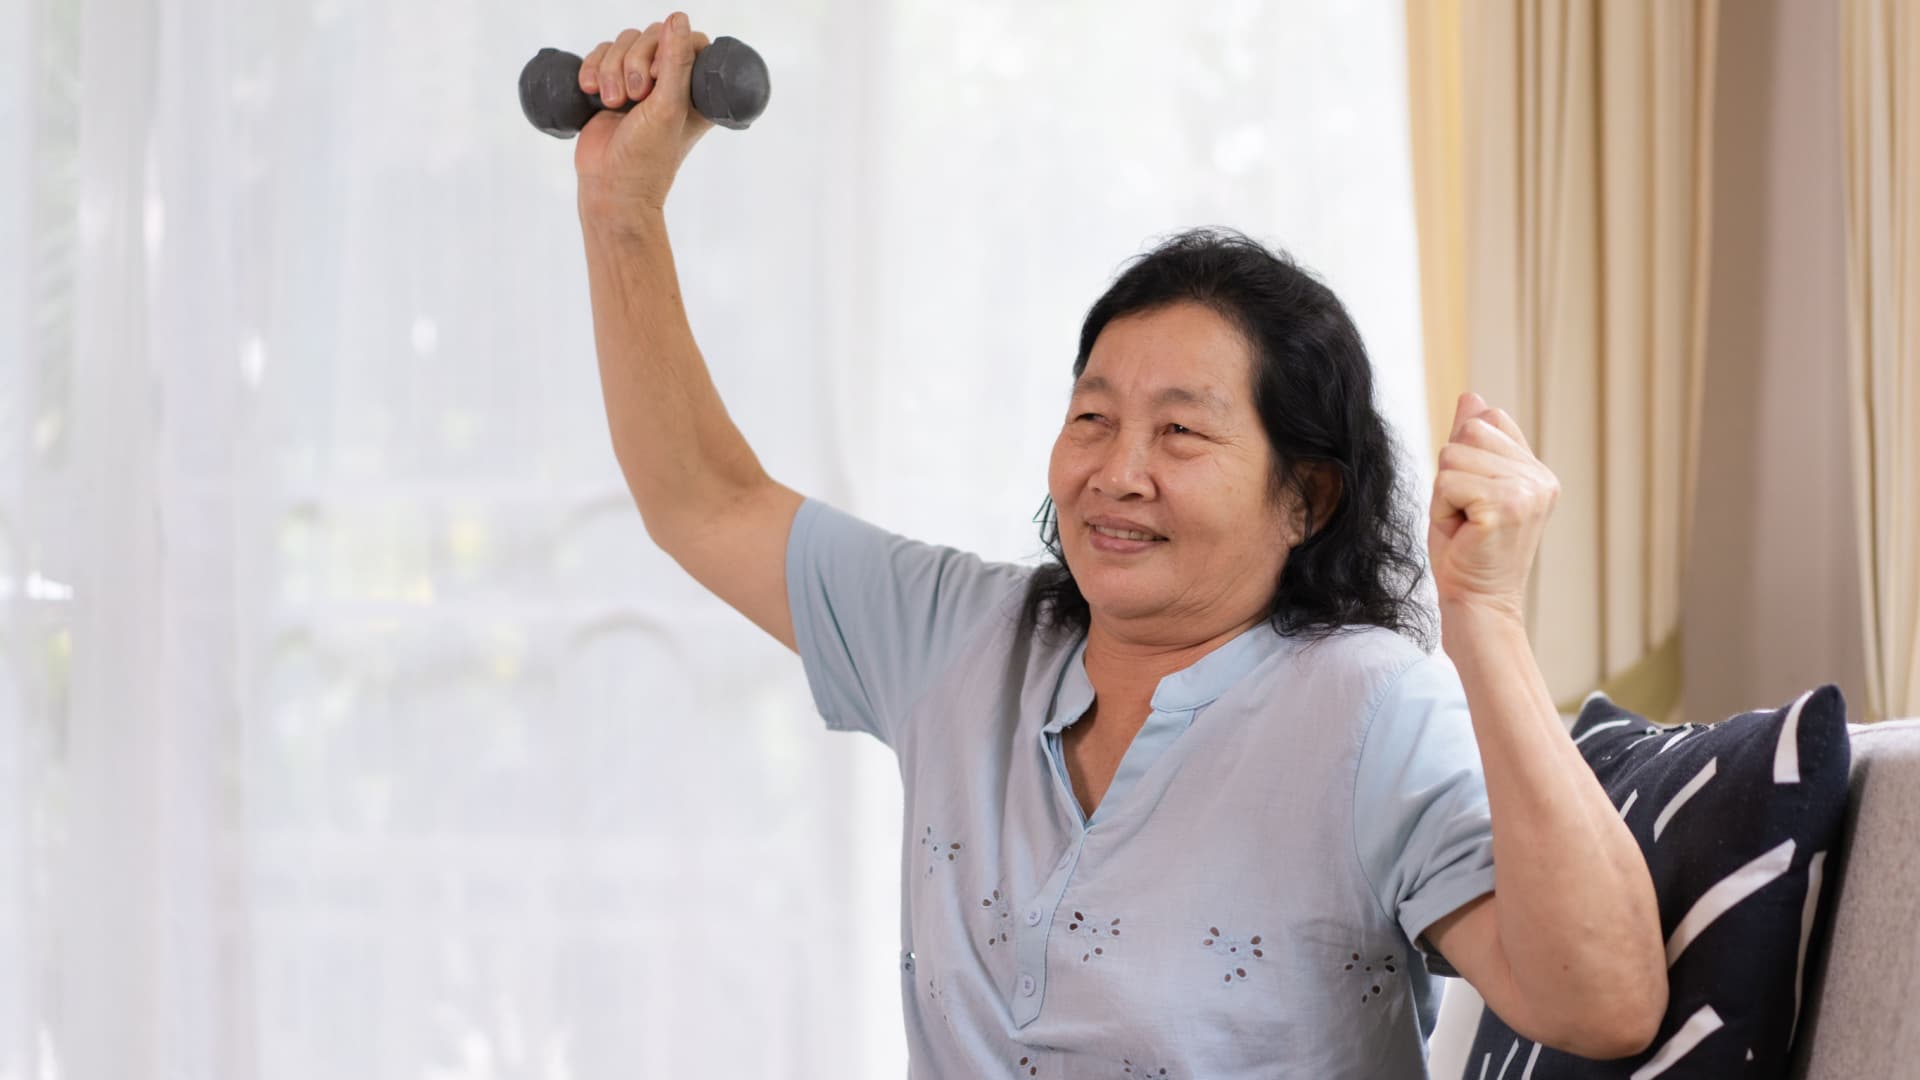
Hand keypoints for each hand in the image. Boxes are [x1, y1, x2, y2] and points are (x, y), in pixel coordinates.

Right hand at [574, 12, 714, 226]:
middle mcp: (669, 84)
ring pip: (622, 43)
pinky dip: (592, 68)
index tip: (659, 78)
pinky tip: (591, 91)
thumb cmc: (647, 157)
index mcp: (696, 90)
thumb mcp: (668, 107)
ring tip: (611, 103)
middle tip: (634, 98)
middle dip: (634, 62)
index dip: (670, 48)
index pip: (691, 41)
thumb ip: (676, 62)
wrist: (609, 189)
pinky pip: (599, 54)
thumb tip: (679, 17)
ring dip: (611, 69)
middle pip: (651, 36)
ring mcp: (638, 85)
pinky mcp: (609, 86)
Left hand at [1428, 391, 1559, 625]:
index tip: (1474, 500)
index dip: (1465, 456)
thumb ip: (1472, 442)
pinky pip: (1448, 481)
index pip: (1489, 420)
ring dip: (1444, 493)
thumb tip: (1472, 396)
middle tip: (1466, 515)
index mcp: (1536, 471)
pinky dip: (1442, 509)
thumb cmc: (1467, 552)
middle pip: (1469, 431)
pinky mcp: (1507, 505)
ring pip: (1453, 455)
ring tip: (1464, 525)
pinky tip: (1463, 533)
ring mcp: (1528, 490)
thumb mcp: (1466, 487)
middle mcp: (1540, 477)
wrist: (1477, 603)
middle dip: (1451, 473)